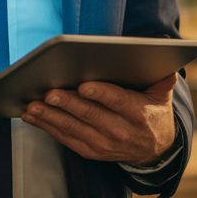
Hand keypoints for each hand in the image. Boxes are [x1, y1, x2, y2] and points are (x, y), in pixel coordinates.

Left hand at [21, 75, 177, 165]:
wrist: (155, 151)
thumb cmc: (153, 114)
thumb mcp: (162, 95)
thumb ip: (162, 75)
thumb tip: (164, 45)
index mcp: (138, 114)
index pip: (118, 102)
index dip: (101, 94)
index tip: (84, 86)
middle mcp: (120, 132)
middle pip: (90, 116)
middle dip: (68, 104)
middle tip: (49, 93)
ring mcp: (104, 144)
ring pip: (74, 129)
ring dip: (51, 117)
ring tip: (32, 106)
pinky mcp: (91, 152)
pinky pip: (66, 139)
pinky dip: (48, 128)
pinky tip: (34, 117)